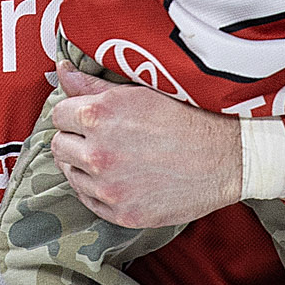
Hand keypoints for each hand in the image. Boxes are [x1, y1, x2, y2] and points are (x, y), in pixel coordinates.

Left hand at [51, 59, 242, 226]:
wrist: (225, 157)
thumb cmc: (185, 116)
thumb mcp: (138, 90)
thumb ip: (92, 84)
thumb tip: (61, 71)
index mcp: (98, 116)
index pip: (58, 114)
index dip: (72, 112)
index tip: (87, 116)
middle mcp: (98, 153)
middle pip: (59, 145)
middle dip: (74, 138)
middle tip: (98, 136)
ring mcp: (109, 188)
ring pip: (71, 174)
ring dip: (83, 164)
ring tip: (111, 156)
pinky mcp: (122, 214)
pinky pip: (88, 200)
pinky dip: (96, 189)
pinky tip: (118, 177)